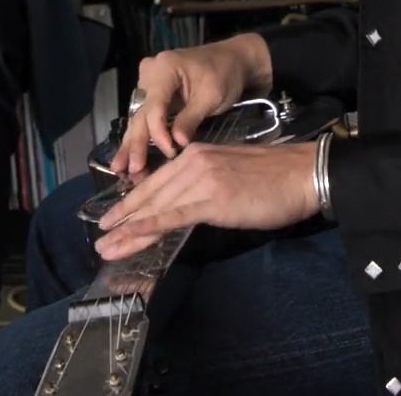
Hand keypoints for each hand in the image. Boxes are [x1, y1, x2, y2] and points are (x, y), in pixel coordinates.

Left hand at [93, 143, 318, 259]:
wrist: (301, 173)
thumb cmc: (274, 177)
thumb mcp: (230, 172)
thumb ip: (206, 183)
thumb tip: (190, 203)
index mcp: (196, 154)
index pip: (156, 181)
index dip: (131, 201)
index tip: (113, 218)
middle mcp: (192, 162)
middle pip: (149, 194)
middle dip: (122, 217)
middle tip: (99, 237)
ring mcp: (201, 180)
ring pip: (156, 207)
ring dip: (128, 229)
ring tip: (107, 247)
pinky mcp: (212, 200)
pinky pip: (173, 216)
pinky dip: (148, 227)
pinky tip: (131, 238)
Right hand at [113, 34, 272, 175]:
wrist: (233, 59)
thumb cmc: (225, 74)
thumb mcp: (212, 96)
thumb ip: (190, 119)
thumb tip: (176, 143)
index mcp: (164, 67)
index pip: (154, 105)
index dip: (159, 132)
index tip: (170, 152)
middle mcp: (150, 73)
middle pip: (142, 112)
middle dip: (136, 143)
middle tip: (130, 170)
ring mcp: (149, 82)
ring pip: (140, 117)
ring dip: (133, 143)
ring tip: (120, 168)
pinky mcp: (153, 93)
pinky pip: (145, 116)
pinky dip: (142, 135)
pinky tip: (130, 155)